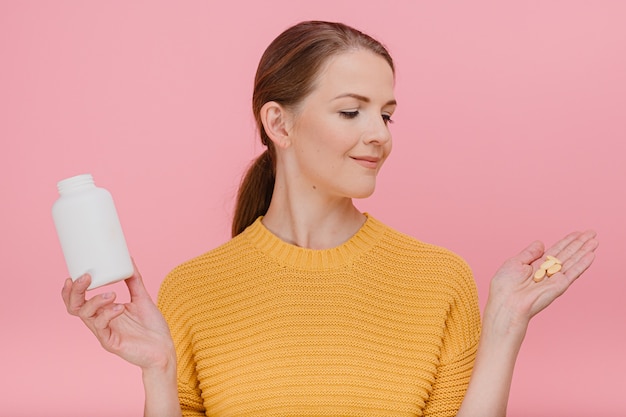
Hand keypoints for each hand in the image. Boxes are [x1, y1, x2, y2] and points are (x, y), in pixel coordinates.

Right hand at [61, 262, 175, 371]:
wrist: (164, 348)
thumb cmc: (152, 326)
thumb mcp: (142, 298)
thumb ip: (134, 281)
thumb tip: (128, 260)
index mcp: (104, 312)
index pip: (79, 301)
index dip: (71, 290)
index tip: (74, 275)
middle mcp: (100, 321)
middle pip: (74, 307)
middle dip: (75, 291)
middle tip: (86, 278)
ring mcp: (104, 332)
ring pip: (85, 315)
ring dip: (94, 301)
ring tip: (112, 294)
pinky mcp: (111, 343)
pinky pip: (101, 327)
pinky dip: (108, 314)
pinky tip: (121, 308)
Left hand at [484, 230, 597, 337]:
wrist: (507, 303)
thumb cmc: (505, 286)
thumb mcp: (514, 262)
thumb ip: (529, 253)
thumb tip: (541, 243)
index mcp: (536, 266)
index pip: (555, 251)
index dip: (566, 241)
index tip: (578, 233)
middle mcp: (547, 272)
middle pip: (567, 254)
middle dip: (579, 243)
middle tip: (592, 233)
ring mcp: (554, 279)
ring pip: (572, 261)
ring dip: (584, 250)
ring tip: (595, 240)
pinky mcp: (559, 286)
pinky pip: (573, 272)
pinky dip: (582, 264)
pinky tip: (591, 254)